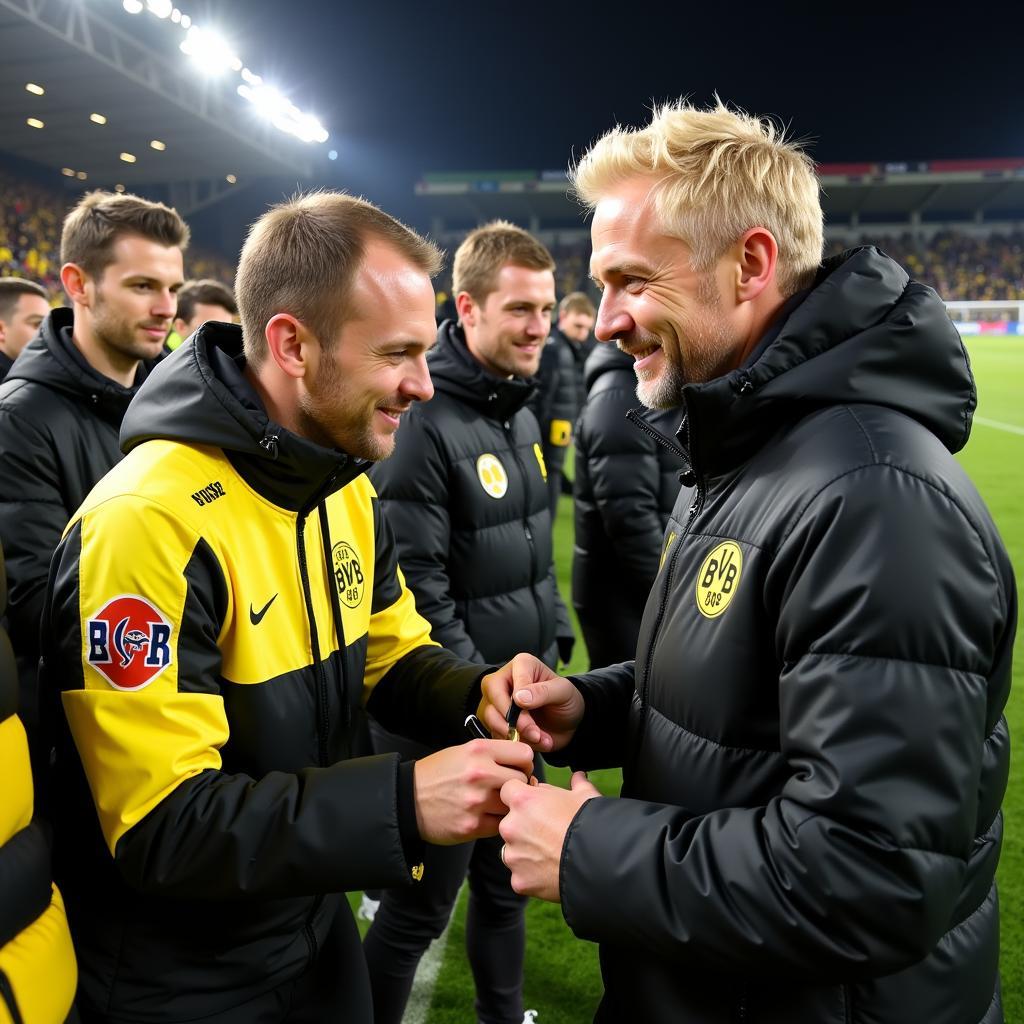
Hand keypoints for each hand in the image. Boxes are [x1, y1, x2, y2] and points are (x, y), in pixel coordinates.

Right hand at [413, 739, 533, 844]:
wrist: (408, 799)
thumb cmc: (438, 773)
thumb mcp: (464, 751)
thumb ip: (494, 754)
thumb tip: (525, 763)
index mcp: (479, 750)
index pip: (525, 754)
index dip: (524, 762)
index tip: (518, 768)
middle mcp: (480, 774)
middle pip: (523, 780)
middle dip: (520, 784)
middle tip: (508, 788)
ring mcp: (477, 801)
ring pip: (514, 804)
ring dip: (509, 805)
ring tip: (496, 802)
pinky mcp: (472, 826)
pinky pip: (500, 824)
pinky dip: (497, 821)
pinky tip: (485, 815)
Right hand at [478, 652, 584, 752]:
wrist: (568, 723)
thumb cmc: (566, 700)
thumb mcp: (563, 692)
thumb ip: (543, 692)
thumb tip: (518, 698)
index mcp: (520, 665)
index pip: (504, 681)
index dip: (514, 699)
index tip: (530, 709)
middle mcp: (503, 681)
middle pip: (492, 701)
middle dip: (514, 721)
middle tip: (535, 733)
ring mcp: (497, 703)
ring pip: (491, 719)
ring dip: (517, 734)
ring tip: (540, 738)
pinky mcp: (497, 723)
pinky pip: (497, 735)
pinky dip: (516, 743)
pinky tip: (535, 742)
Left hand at [499, 771, 599, 901]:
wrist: (600, 862)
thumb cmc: (591, 824)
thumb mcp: (585, 796)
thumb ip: (576, 783)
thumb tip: (578, 777)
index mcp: (523, 800)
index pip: (508, 790)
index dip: (522, 795)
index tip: (534, 803)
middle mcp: (511, 826)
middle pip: (510, 822)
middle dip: (524, 826)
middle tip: (549, 832)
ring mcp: (513, 855)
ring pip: (513, 849)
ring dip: (526, 851)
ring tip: (552, 853)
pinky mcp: (518, 880)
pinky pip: (520, 874)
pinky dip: (532, 874)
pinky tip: (551, 871)